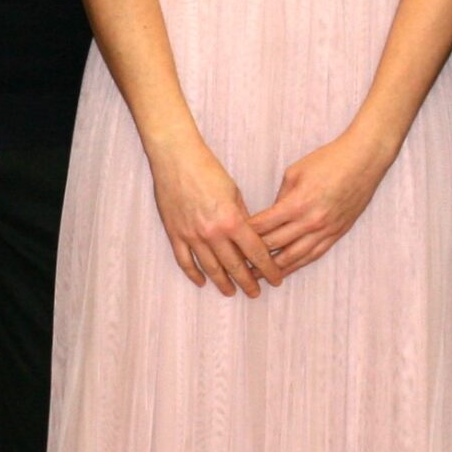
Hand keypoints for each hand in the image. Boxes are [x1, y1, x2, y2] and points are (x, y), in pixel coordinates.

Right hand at [147, 136, 280, 297]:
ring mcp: (192, 235)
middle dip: (248, 281)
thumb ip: (243, 218)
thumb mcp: (234, 192)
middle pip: (234, 265)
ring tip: (231, 292)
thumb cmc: (208, 170)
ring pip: (210, 268)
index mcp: (232, 221)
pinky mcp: (175, 234)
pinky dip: (194, 274)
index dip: (268, 268)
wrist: (176, 158)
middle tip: (256, 292)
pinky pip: (185, 261)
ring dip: (223, 283)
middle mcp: (212, 233)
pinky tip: (202, 282)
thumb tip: (250, 238)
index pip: (255, 253)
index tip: (276, 279)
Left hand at [250, 130, 395, 275]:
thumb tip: (270, 217)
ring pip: (293, 257)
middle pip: (274, 245)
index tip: (230, 240)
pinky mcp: (336, 234)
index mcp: (297, 203)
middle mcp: (310, 222)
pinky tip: (284, 271)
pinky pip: (313, 255)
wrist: (364, 161)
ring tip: (255, 277)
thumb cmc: (328, 161)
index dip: (245, 234)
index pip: (263, 226)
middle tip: (236, 263)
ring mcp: (325, 231)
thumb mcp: (295, 173)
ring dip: (273, 268)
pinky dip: (296, 265)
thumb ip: (280, 198)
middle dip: (253, 255)